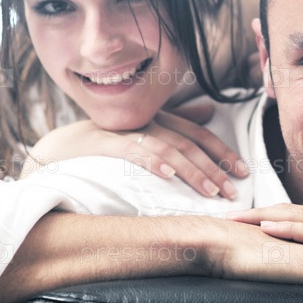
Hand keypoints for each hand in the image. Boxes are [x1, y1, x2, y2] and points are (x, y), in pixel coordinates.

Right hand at [22, 104, 247, 198]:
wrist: (60, 146)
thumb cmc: (108, 140)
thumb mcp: (146, 128)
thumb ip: (178, 120)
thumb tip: (210, 112)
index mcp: (159, 118)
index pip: (198, 134)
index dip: (222, 151)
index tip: (242, 171)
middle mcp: (147, 121)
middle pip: (189, 143)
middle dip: (214, 167)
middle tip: (233, 189)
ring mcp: (127, 130)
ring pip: (168, 149)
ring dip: (191, 170)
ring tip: (210, 190)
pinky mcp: (106, 142)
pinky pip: (133, 150)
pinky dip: (152, 161)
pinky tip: (167, 176)